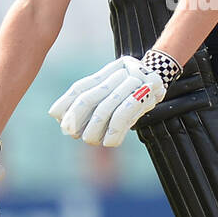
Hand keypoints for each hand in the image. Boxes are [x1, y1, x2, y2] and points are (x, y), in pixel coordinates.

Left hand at [48, 55, 166, 147]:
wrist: (160, 76)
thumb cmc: (131, 90)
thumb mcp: (111, 90)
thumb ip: (90, 99)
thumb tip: (60, 116)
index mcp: (105, 73)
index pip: (80, 88)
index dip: (65, 102)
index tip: (56, 116)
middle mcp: (116, 75)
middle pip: (89, 98)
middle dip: (76, 119)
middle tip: (72, 133)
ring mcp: (132, 83)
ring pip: (105, 108)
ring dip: (94, 129)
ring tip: (91, 140)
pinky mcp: (146, 94)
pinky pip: (124, 115)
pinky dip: (114, 131)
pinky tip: (109, 143)